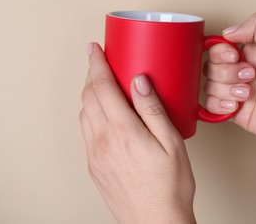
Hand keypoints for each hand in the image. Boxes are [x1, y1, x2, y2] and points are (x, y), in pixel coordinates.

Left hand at [79, 43, 195, 223]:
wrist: (154, 222)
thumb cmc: (168, 186)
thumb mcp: (171, 143)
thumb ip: (153, 109)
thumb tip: (139, 81)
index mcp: (122, 131)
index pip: (102, 87)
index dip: (97, 64)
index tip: (94, 49)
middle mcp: (102, 140)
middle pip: (89, 96)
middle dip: (92, 74)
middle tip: (100, 62)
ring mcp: (94, 154)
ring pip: (84, 112)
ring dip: (90, 93)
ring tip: (101, 84)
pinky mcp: (93, 165)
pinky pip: (85, 130)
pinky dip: (90, 113)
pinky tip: (101, 113)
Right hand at [204, 13, 255, 164]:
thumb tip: (228, 31)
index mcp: (252, 53)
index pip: (219, 47)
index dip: (221, 53)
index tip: (235, 57)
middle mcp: (242, 71)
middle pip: (211, 67)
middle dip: (228, 74)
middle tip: (250, 77)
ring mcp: (236, 92)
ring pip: (209, 86)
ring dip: (226, 91)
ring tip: (248, 95)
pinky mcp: (234, 111)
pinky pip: (211, 106)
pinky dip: (219, 106)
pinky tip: (236, 106)